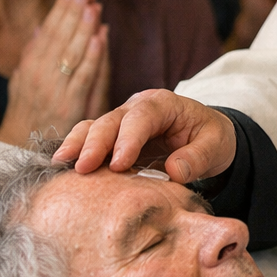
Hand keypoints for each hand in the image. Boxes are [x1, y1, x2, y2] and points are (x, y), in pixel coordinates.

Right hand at [0, 0, 109, 145]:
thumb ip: (37, 54)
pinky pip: (83, 76)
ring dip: (84, 27)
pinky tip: (99, 37)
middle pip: (61, 37)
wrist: (24, 149)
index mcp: (32, 64)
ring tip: (94, 6)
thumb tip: (43, 26)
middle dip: (75, 11)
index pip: (49, 30)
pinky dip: (91, 56)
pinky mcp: (71, 105)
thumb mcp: (27, 81)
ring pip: (72, 52)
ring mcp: (56, 90)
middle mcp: (41, 74)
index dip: (62, 9)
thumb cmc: (32, 112)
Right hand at [53, 89, 236, 182]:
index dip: (128, 139)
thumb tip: (174, 172)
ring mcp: (122, 120)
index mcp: (165, 104)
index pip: (142, 117)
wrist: (207, 136)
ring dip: (78, 145)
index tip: (119, 164)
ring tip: (61, 165)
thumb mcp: (215, 146)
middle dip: (95, 143)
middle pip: (112, 120)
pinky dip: (76, 150)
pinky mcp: (113, 136)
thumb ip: (197, 158)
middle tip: (83, 168)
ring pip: (94, 126)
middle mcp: (138, 107)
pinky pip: (90, 139)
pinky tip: (62, 167)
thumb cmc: (211, 138)